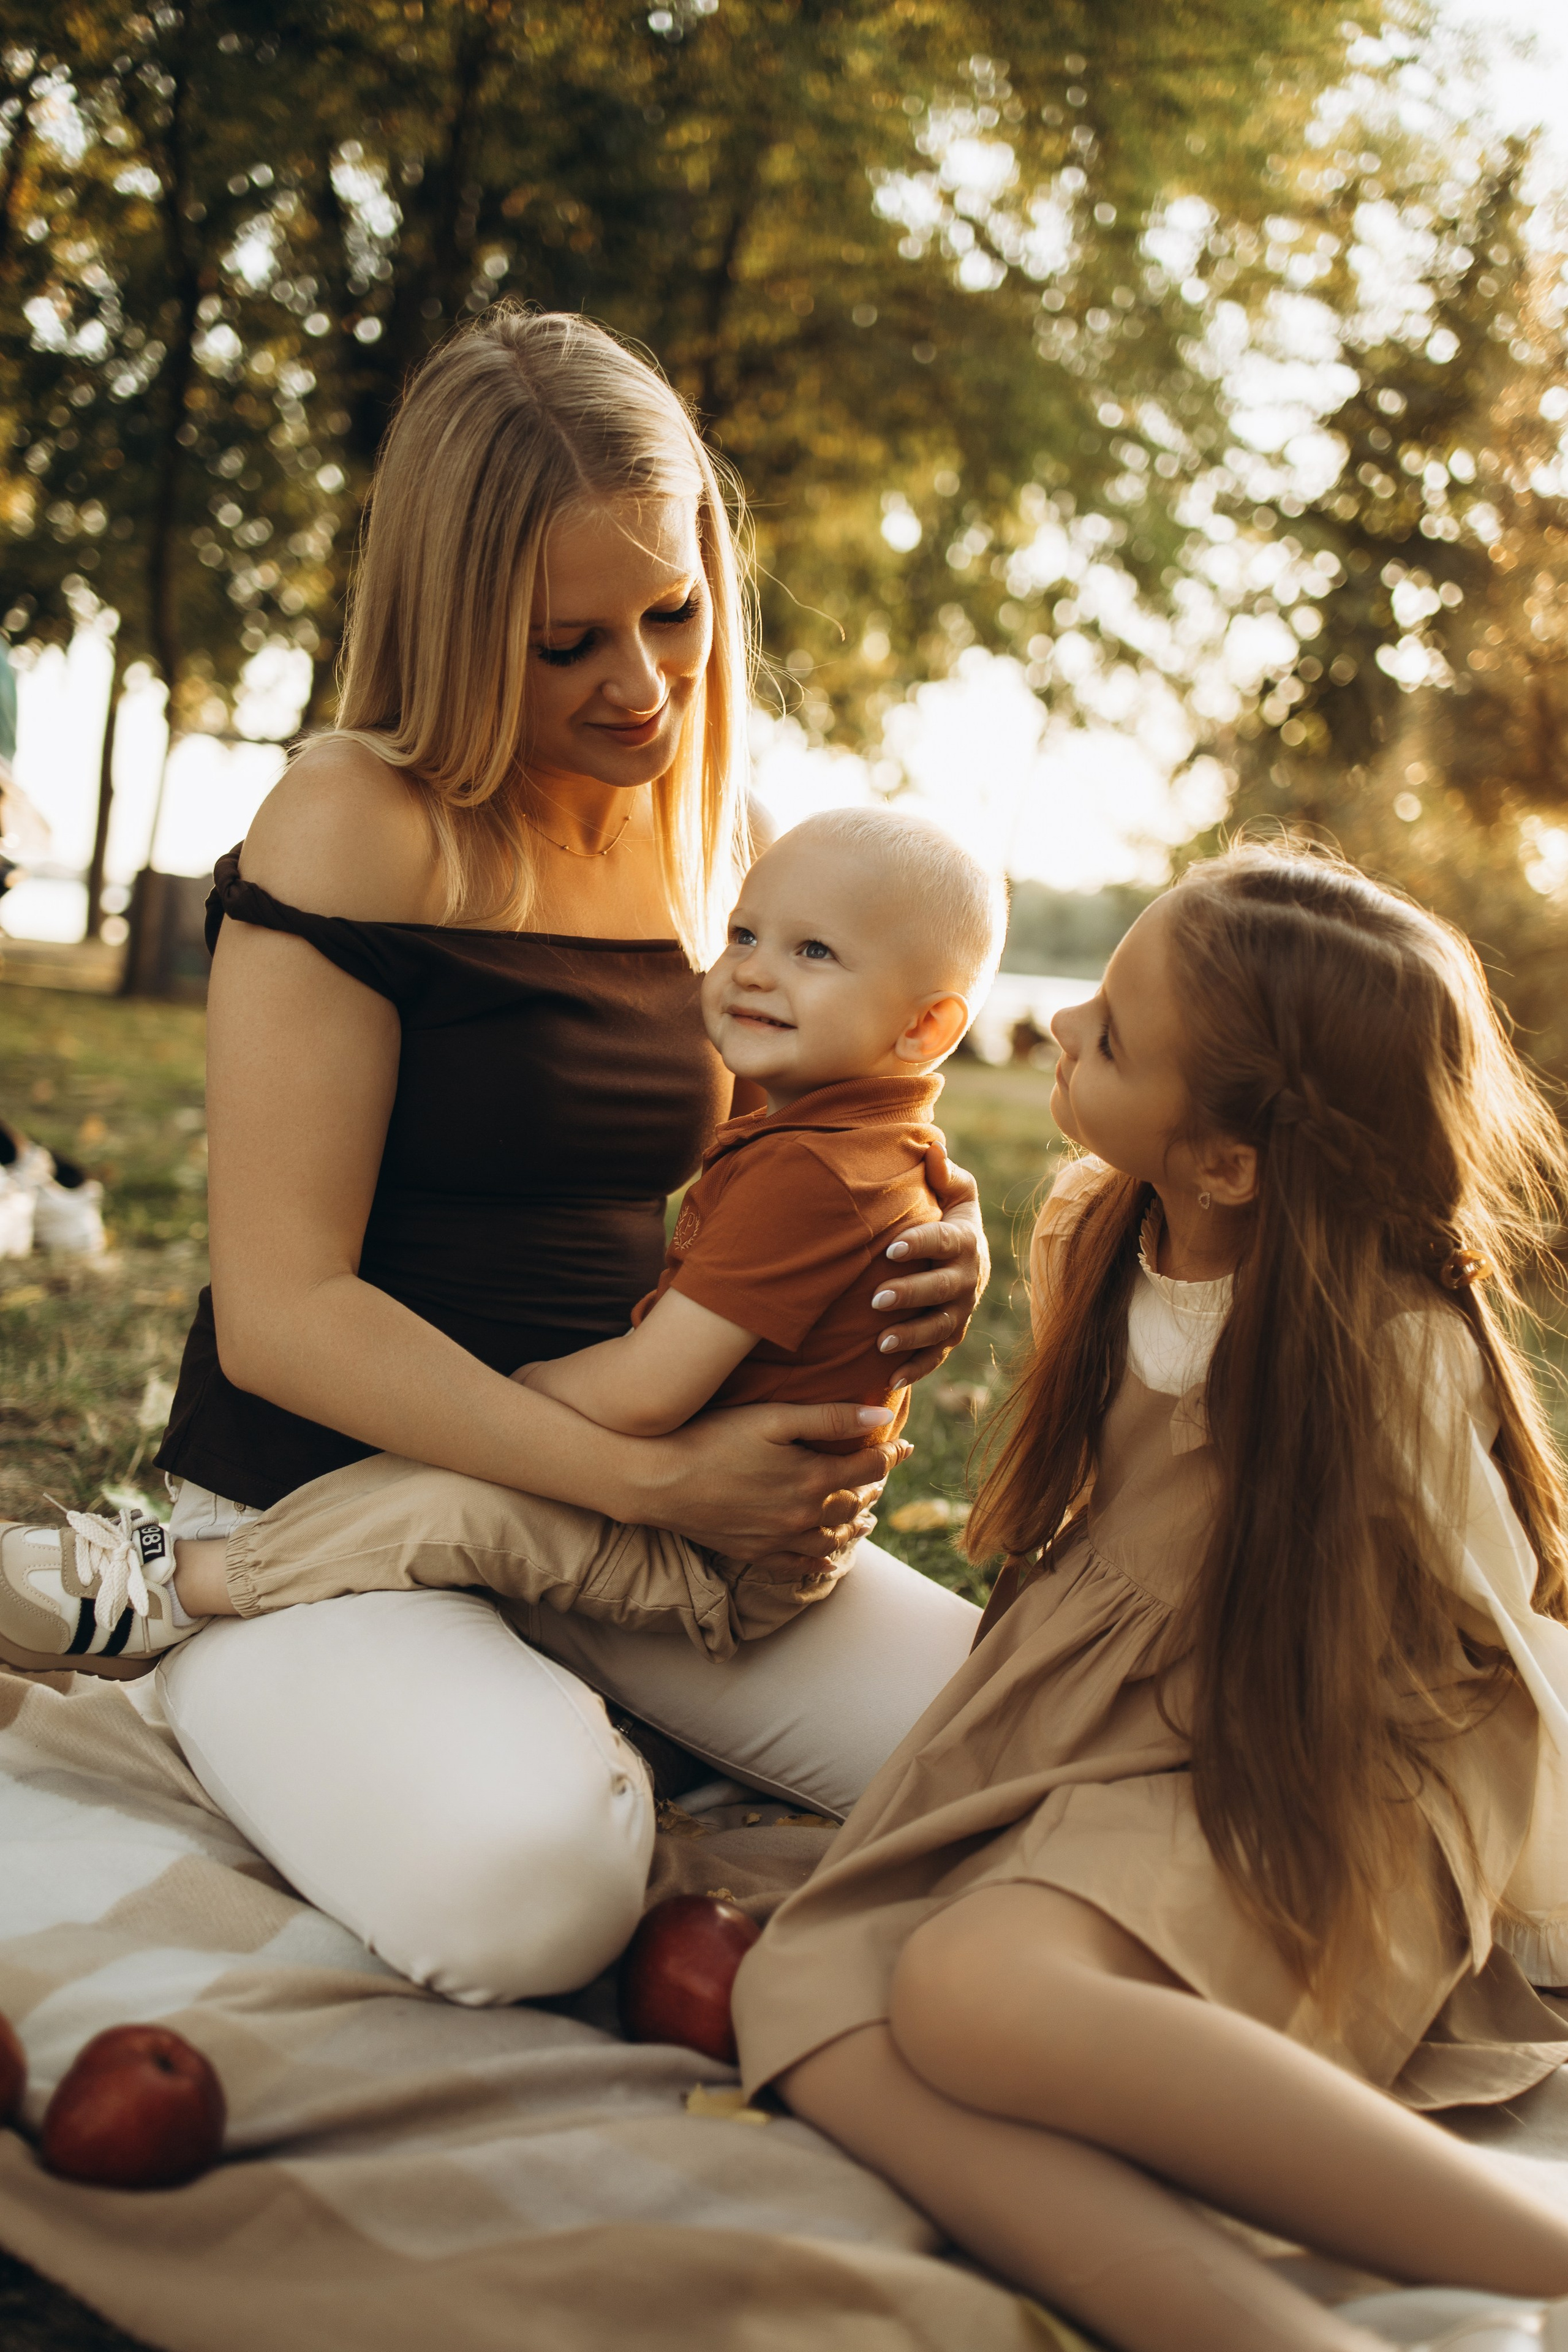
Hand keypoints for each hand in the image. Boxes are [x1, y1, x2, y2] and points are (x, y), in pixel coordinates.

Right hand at [633, 1400, 910, 1560]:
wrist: (656, 1480)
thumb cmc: (711, 1437)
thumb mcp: (772, 1417)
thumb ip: (829, 1418)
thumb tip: (881, 1415)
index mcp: (812, 1479)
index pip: (868, 1467)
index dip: (890, 1453)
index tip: (904, 1444)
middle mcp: (802, 1516)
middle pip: (852, 1503)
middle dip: (873, 1486)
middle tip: (882, 1474)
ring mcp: (778, 1539)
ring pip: (831, 1538)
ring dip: (854, 1525)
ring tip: (867, 1516)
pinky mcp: (754, 1553)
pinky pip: (799, 1563)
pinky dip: (819, 1559)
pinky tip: (827, 1556)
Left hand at [872, 1147, 989, 1383]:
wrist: (961, 1256)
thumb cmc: (946, 1213)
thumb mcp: (953, 1191)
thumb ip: (943, 1173)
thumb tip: (933, 1145)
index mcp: (965, 1240)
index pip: (945, 1242)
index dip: (921, 1244)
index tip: (892, 1248)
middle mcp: (968, 1279)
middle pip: (943, 1289)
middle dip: (912, 1294)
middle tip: (877, 1298)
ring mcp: (960, 1311)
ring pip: (940, 1328)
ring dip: (912, 1337)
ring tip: (880, 1342)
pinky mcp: (949, 1337)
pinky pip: (936, 1357)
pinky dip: (916, 1369)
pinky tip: (891, 1379)